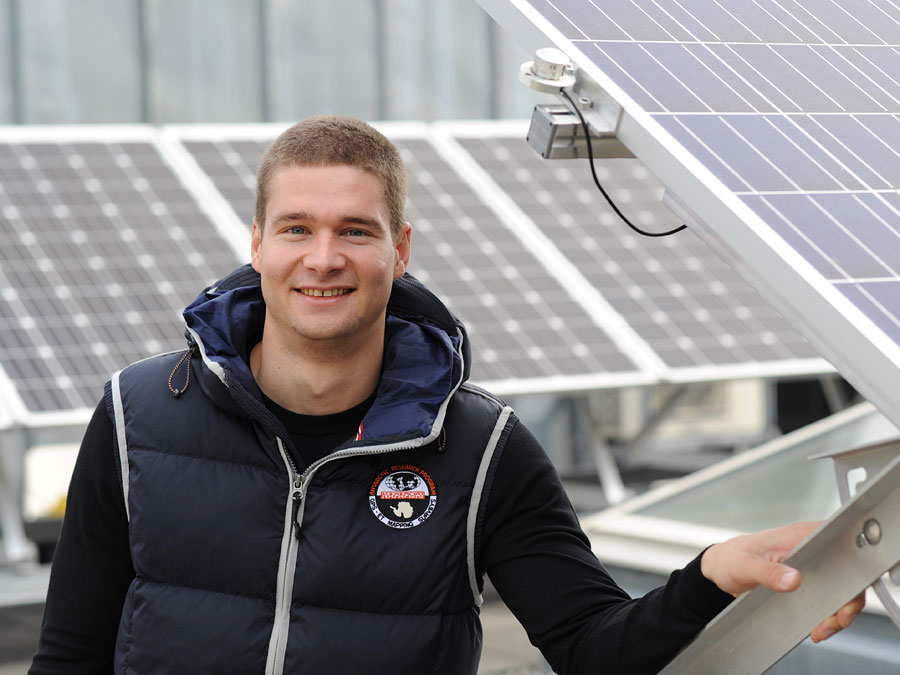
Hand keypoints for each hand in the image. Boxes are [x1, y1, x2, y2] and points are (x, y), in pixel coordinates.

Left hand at [700, 521, 865, 642]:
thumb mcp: (744, 566)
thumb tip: (793, 579)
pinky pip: (825, 595)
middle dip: (845, 600)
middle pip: (845, 571)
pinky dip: (826, 613)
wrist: (720, 568)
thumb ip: (767, 572)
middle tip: (836, 621)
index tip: (845, 596)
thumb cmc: (729, 559)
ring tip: (822, 629)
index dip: (850, 570)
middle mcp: (807, 546)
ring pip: (838, 587)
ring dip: (836, 611)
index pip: (838, 545)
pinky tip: (818, 625)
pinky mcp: (805, 577)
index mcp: (797, 535)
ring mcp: (808, 562)